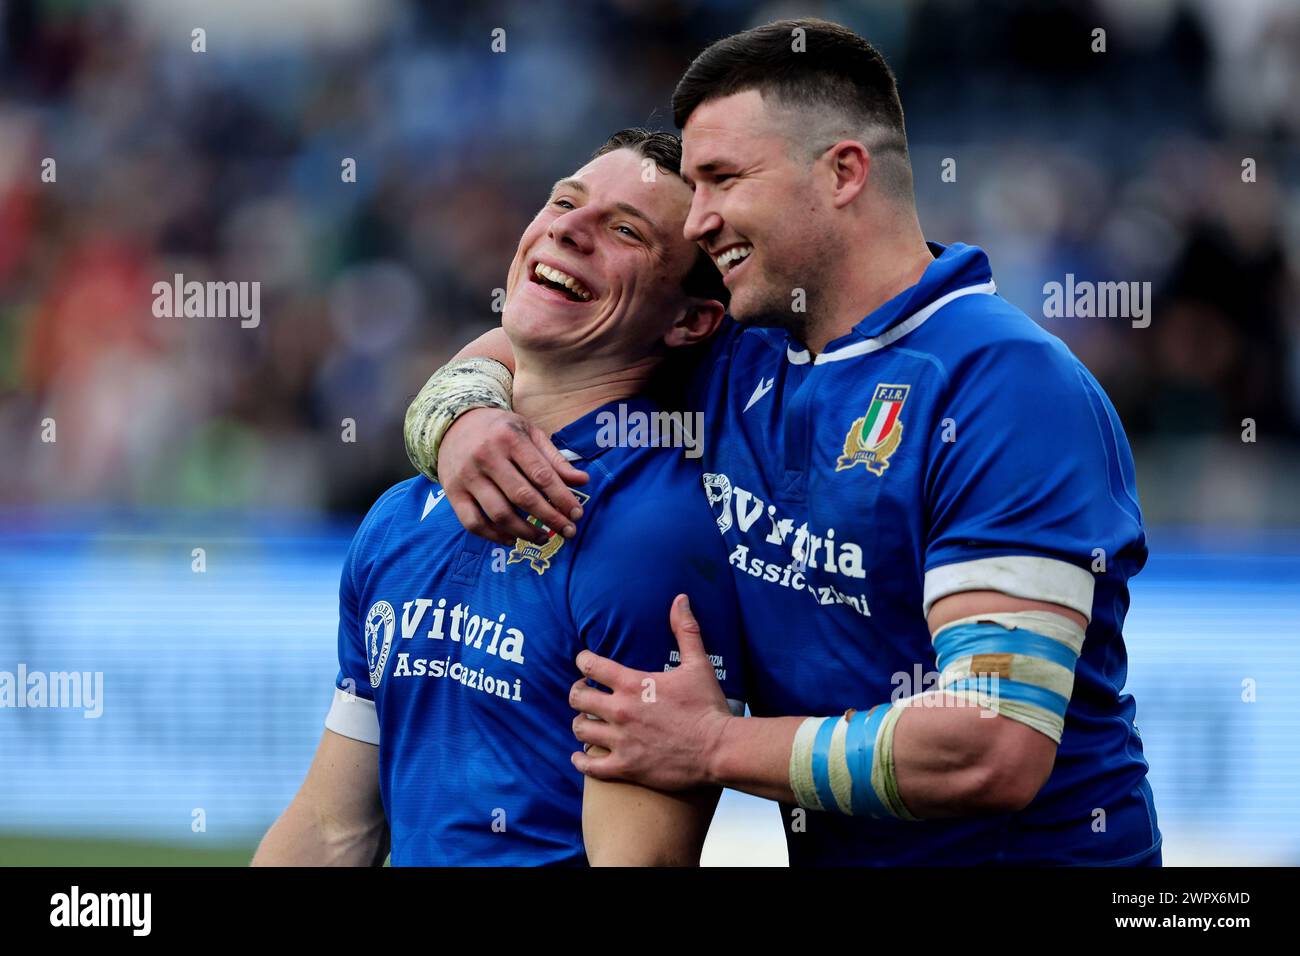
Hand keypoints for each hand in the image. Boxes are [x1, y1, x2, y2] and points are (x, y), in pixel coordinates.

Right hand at [440, 407, 588, 546]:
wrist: (454, 424)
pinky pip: (473, 523)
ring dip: (525, 532)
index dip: (562, 498)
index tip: (577, 515)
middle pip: (522, 497)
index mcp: (510, 439)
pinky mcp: (452, 493)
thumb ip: (554, 459)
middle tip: (568, 531)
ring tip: (542, 538)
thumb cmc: (500, 430)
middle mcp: (486, 457)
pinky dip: (494, 536)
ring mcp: (467, 477)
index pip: (541, 475)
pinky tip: (512, 538)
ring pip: (499, 514)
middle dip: (550, 518)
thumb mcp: (529, 433)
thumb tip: (583, 481)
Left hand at [569, 595, 733, 790]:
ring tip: (588, 722)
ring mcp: (621, 740)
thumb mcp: (698, 664)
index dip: (583, 661)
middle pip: (577, 698)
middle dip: (578, 693)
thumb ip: (685, 630)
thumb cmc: (708, 706)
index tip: (586, 663)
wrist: (719, 749)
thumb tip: (680, 599)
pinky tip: (582, 755)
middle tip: (585, 694)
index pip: (590, 665)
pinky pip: (589, 765)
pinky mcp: (626, 766)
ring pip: (580, 729)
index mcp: (633, 683)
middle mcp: (621, 710)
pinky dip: (581, 760)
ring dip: (581, 724)